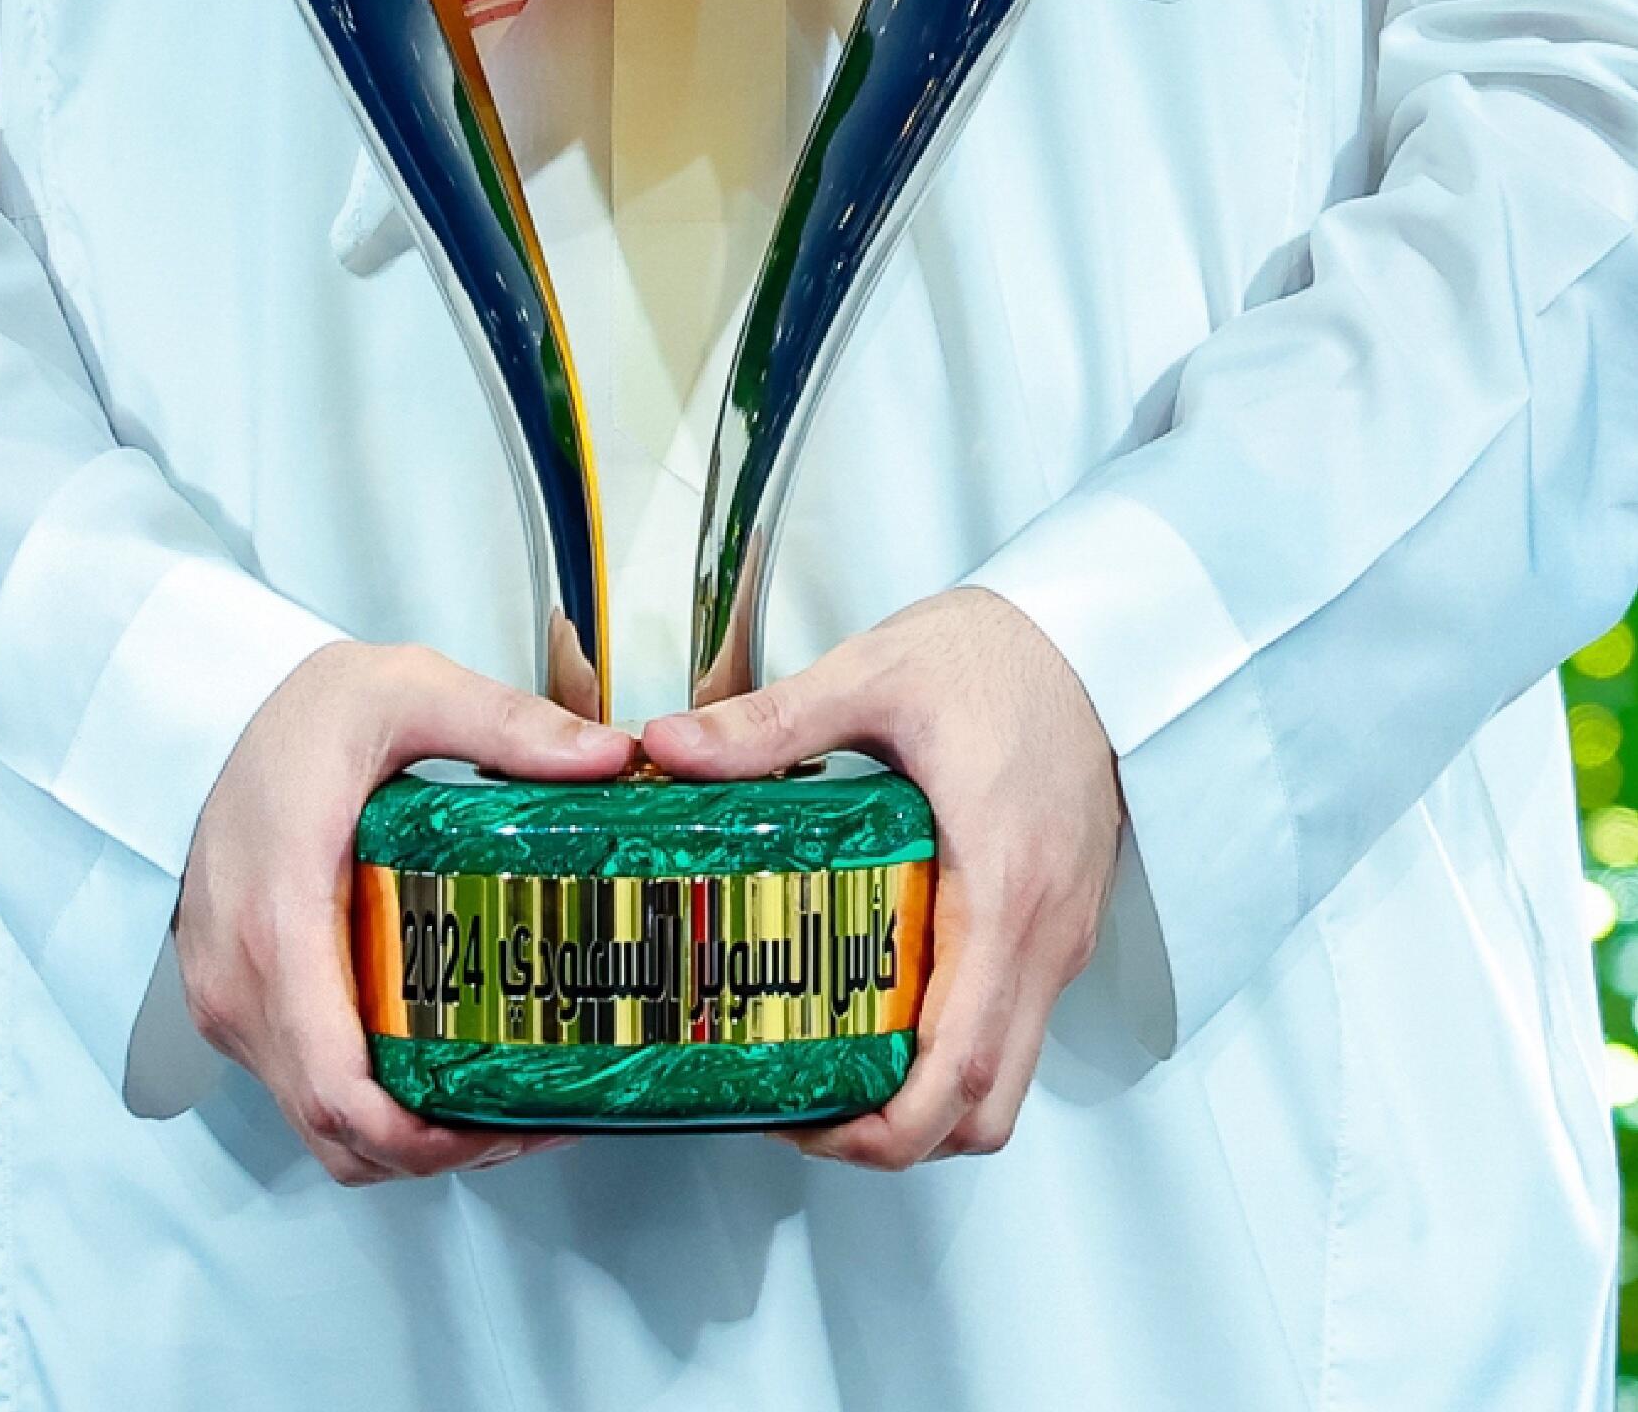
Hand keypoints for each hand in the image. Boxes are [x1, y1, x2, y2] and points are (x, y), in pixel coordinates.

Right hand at [176, 639, 631, 1182]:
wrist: (205, 707)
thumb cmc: (295, 708)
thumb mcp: (409, 693)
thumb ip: (506, 725)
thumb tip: (608, 758)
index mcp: (284, 926)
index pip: (343, 1092)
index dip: (430, 1141)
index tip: (512, 1126)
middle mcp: (244, 986)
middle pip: (338, 1130)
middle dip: (438, 1150)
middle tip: (530, 1119)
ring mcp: (229, 1001)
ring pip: (315, 1120)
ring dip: (400, 1137)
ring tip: (493, 1102)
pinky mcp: (232, 999)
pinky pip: (297, 1084)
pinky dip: (363, 1101)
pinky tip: (429, 1064)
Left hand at [643, 589, 1117, 1168]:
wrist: (1094, 630)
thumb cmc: (1002, 653)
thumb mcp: (875, 675)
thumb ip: (774, 720)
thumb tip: (671, 745)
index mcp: (1002, 895)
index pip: (956, 1074)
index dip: (879, 1130)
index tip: (804, 1122)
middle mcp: (1044, 938)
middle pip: (985, 1108)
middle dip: (895, 1135)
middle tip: (807, 1105)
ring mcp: (1060, 937)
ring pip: (1005, 1075)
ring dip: (927, 1096)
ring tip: (836, 1054)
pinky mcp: (1058, 922)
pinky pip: (1011, 1022)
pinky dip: (952, 1043)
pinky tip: (885, 992)